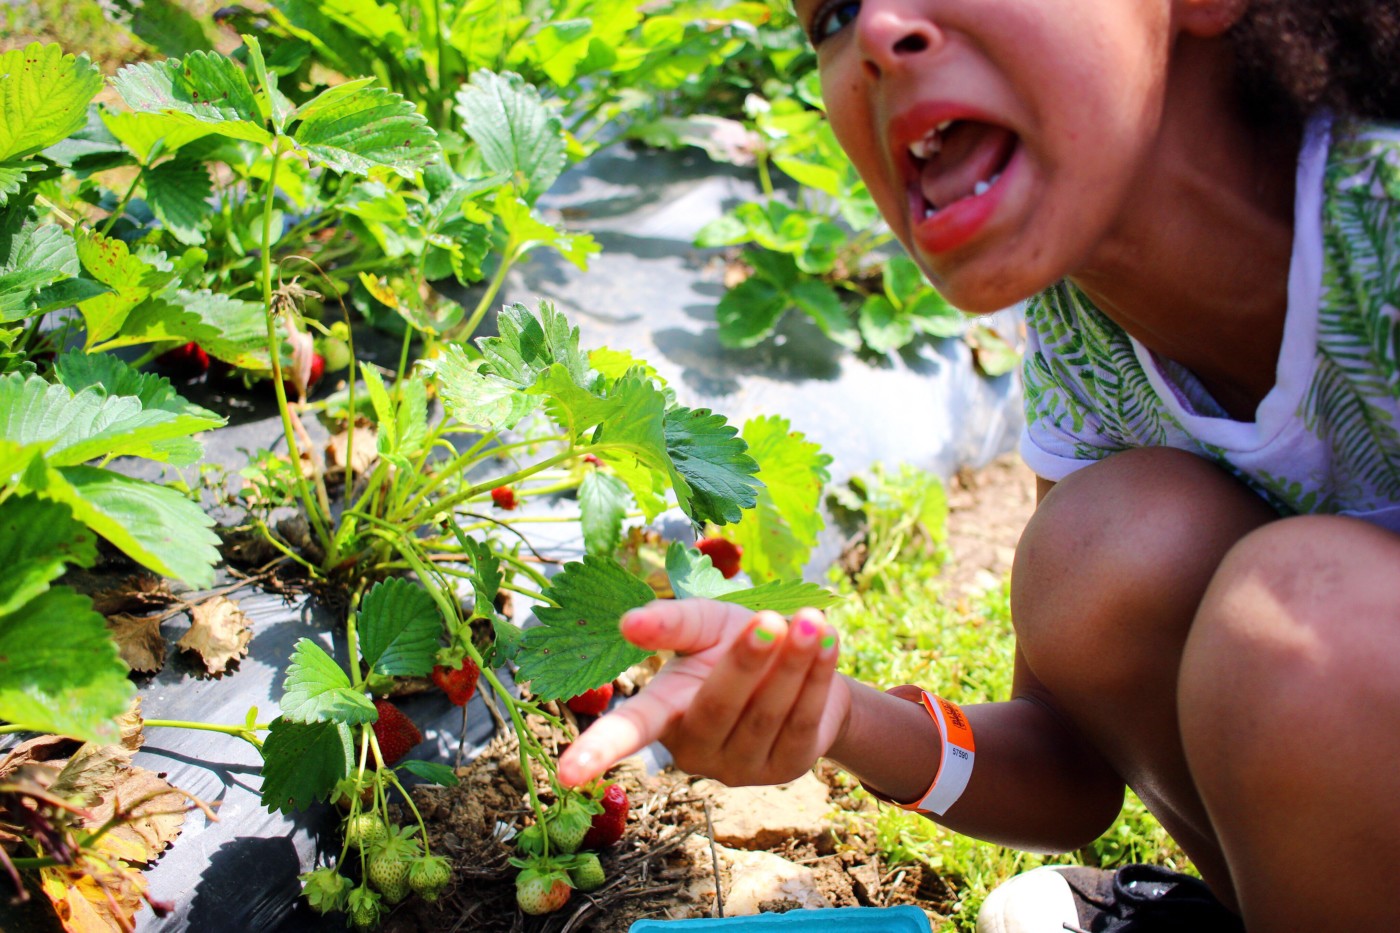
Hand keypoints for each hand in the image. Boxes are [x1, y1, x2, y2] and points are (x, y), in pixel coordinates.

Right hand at [556, 599, 848, 787]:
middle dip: (745, 663)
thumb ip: (671, 623)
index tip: (566, 775)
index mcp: (665, 713)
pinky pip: (802, 720)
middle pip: (718, 706)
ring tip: (809, 621)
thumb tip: (627, 623)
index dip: (599, 749)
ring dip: (793, 664)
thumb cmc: (733, 644)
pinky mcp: (787, 766)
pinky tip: (827, 642)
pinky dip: (816, 679)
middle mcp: (697, 748)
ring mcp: (742, 766)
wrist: (801, 672)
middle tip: (767, 620)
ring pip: (767, 713)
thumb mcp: (702, 625)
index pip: (631, 731)